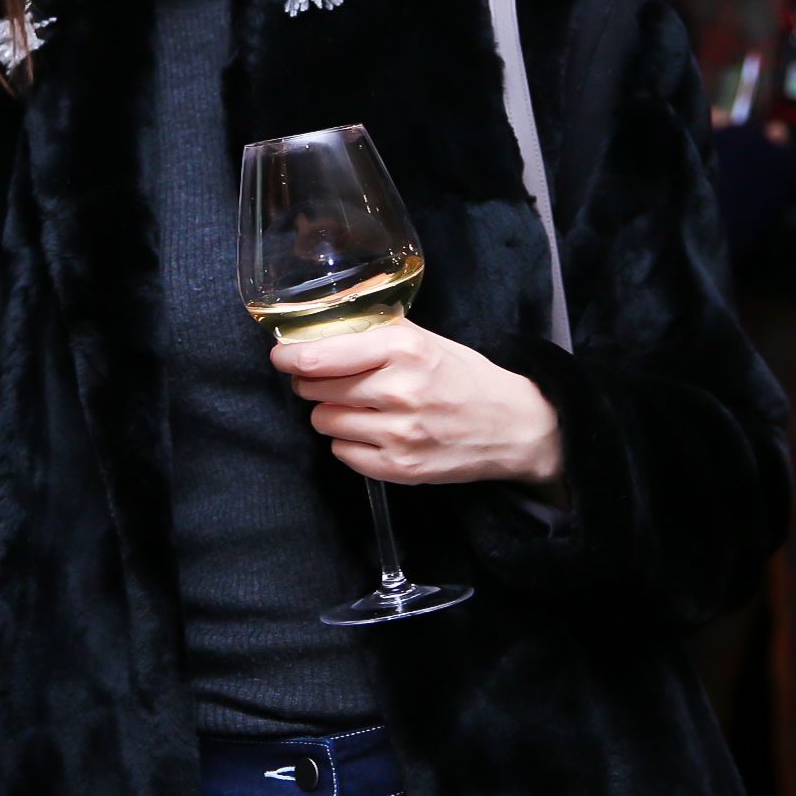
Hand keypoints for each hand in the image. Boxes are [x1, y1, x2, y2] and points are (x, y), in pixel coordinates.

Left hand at [269, 319, 562, 487]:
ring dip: (331, 412)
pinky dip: (349, 442)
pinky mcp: (399, 468)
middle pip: (314, 388)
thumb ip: (374, 331)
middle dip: (311, 382)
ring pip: (324, 421)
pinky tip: (372, 430)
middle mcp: (399, 390)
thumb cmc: (464, 376)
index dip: (289, 357)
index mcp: (403, 348)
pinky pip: (342, 453)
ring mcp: (398, 434)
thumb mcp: (424, 339)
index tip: (282, 356)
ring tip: (359, 406)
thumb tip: (319, 326)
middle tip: (325, 378)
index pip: (318, 356)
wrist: (513, 426)